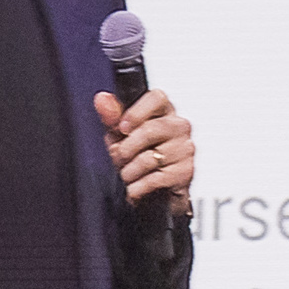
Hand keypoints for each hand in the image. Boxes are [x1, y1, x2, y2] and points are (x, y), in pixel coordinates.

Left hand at [97, 86, 196, 209]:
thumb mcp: (119, 134)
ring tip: (129, 173)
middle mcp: (179, 127)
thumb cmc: (139, 155)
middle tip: (119, 157)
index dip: (136, 112)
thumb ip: (111, 116)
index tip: (122, 128)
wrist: (156, 190)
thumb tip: (102, 99)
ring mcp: (185, 149)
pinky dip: (138, 186)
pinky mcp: (185, 172)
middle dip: (125, 149)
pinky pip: (154, 179)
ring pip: (148, 158)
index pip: (157, 98)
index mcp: (164, 111)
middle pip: (149, 130)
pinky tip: (138, 185)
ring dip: (129, 171)